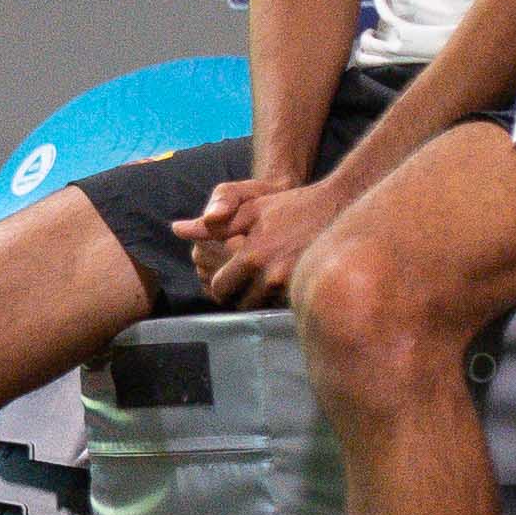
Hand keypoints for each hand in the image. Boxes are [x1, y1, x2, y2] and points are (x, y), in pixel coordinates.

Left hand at [181, 169, 347, 312]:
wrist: (338, 206)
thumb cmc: (289, 206)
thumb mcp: (249, 209)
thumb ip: (212, 225)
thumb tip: (178, 229)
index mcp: (252, 255)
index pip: (222, 288)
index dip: (220, 284)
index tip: (225, 277)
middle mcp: (271, 275)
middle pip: (240, 303)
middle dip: (237, 295)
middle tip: (243, 282)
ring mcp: (292, 285)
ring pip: (262, 307)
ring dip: (257, 298)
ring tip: (262, 281)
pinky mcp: (309, 290)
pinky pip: (283, 306)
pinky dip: (277, 300)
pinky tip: (280, 284)